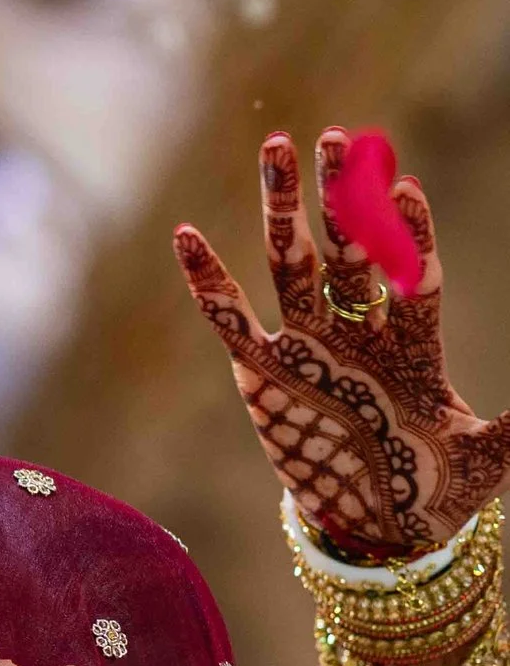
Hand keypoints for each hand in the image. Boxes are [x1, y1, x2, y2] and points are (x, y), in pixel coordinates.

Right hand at [175, 127, 505, 559]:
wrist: (379, 525)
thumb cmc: (439, 488)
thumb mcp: (486, 457)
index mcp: (413, 345)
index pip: (412, 275)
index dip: (407, 236)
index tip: (404, 188)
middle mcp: (360, 333)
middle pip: (350, 252)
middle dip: (344, 196)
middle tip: (339, 140)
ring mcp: (307, 347)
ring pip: (293, 265)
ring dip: (285, 209)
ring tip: (279, 146)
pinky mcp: (261, 372)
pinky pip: (230, 321)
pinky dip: (208, 281)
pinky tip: (187, 235)